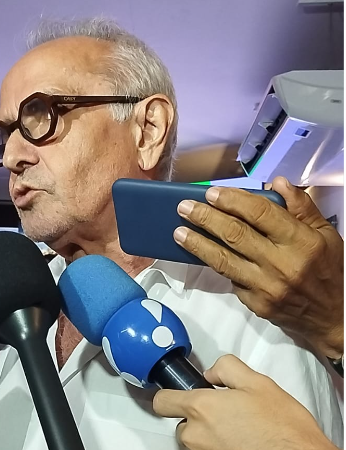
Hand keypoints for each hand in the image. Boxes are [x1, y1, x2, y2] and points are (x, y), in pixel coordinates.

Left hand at [153, 355, 338, 449]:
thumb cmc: (283, 428)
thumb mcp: (256, 381)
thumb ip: (226, 367)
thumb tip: (212, 372)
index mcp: (202, 407)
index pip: (162, 401)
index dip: (168, 394)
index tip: (176, 392)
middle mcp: (198, 435)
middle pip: (180, 422)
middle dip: (195, 415)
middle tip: (221, 410)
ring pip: (194, 439)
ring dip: (207, 432)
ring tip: (236, 426)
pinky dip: (218, 445)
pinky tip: (240, 439)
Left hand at [173, 177, 343, 358]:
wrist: (334, 318)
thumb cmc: (330, 271)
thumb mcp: (326, 235)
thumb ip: (302, 207)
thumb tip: (276, 183)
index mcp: (302, 241)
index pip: (260, 213)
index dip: (232, 200)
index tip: (211, 193)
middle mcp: (282, 263)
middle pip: (235, 234)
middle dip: (205, 218)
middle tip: (184, 207)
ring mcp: (266, 286)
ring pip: (223, 259)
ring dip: (197, 243)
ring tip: (178, 231)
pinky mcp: (256, 303)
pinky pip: (229, 278)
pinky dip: (213, 264)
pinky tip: (199, 252)